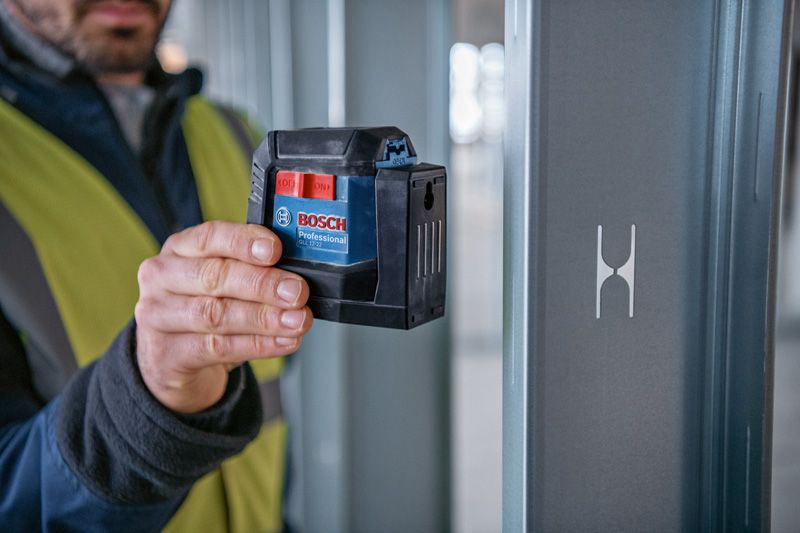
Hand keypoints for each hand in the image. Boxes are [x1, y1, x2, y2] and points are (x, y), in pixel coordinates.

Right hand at [134, 221, 311, 412]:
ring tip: (296, 321)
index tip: (275, 250)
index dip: (244, 242)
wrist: (173, 362)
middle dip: (263, 284)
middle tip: (297, 292)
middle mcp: (162, 278)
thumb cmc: (204, 311)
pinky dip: (256, 345)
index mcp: (180, 249)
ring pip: (216, 314)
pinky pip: (216, 348)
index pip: (210, 236)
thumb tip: (296, 275)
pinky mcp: (166, 353)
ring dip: (264, 318)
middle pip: (215, 276)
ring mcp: (157, 316)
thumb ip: (253, 272)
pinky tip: (282, 342)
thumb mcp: (225, 284)